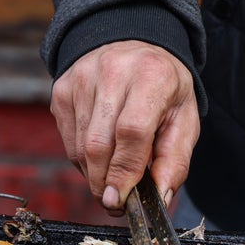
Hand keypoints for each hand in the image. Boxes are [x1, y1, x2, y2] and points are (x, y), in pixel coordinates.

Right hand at [50, 41, 199, 214]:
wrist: (133, 41)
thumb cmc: (163, 86)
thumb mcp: (183, 117)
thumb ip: (175, 159)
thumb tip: (159, 196)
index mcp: (151, 75)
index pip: (131, 131)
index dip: (124, 171)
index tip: (121, 199)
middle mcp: (112, 72)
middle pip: (99, 144)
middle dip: (104, 183)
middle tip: (115, 202)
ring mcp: (81, 79)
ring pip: (80, 147)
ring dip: (94, 174)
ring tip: (112, 178)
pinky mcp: (61, 89)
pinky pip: (68, 140)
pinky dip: (83, 159)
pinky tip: (101, 155)